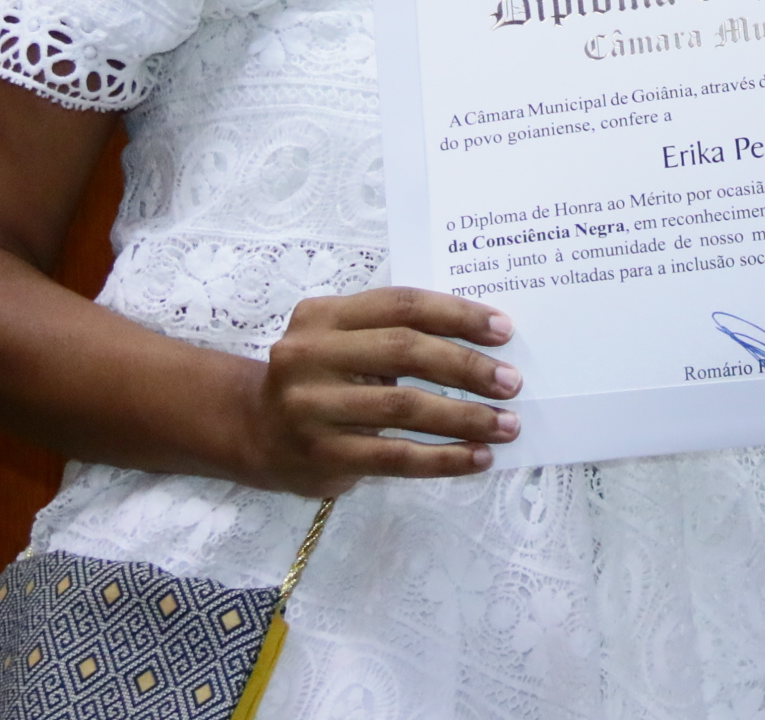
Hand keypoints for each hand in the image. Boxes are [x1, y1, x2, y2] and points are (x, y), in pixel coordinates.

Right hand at [244, 287, 520, 494]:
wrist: (253, 432)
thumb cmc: (321, 378)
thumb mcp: (342, 340)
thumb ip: (393, 332)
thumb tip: (484, 345)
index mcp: (323, 315)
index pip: (402, 304)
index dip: (457, 315)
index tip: (503, 331)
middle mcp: (310, 355)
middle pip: (405, 351)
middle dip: (467, 367)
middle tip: (511, 382)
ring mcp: (311, 407)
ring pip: (404, 408)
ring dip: (466, 418)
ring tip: (507, 424)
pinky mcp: (322, 455)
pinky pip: (395, 457)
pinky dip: (444, 458)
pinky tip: (479, 457)